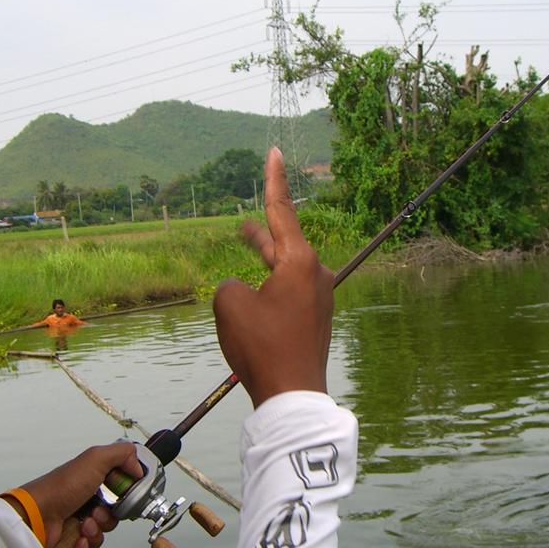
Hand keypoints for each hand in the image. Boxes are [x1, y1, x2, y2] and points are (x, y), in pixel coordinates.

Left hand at [17, 441, 144, 547]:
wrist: (34, 517)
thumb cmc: (60, 487)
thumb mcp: (94, 459)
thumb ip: (121, 454)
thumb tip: (138, 468)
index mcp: (91, 480)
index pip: (119, 489)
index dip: (124, 495)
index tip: (123, 496)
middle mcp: (85, 500)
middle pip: (114, 514)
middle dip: (109, 516)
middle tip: (97, 512)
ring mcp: (76, 521)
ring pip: (102, 533)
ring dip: (97, 531)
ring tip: (83, 526)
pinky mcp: (69, 542)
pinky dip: (85, 547)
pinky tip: (77, 540)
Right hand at [213, 147, 333, 406]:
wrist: (292, 396)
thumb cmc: (261, 346)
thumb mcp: (229, 305)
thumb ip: (229, 285)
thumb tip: (241, 290)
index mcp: (300, 261)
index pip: (282, 210)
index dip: (274, 180)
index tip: (275, 151)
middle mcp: (316, 273)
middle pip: (282, 242)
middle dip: (258, 236)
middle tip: (240, 226)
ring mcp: (319, 297)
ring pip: (283, 271)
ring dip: (261, 267)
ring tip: (240, 266)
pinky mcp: (316, 319)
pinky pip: (288, 294)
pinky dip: (268, 291)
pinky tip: (251, 307)